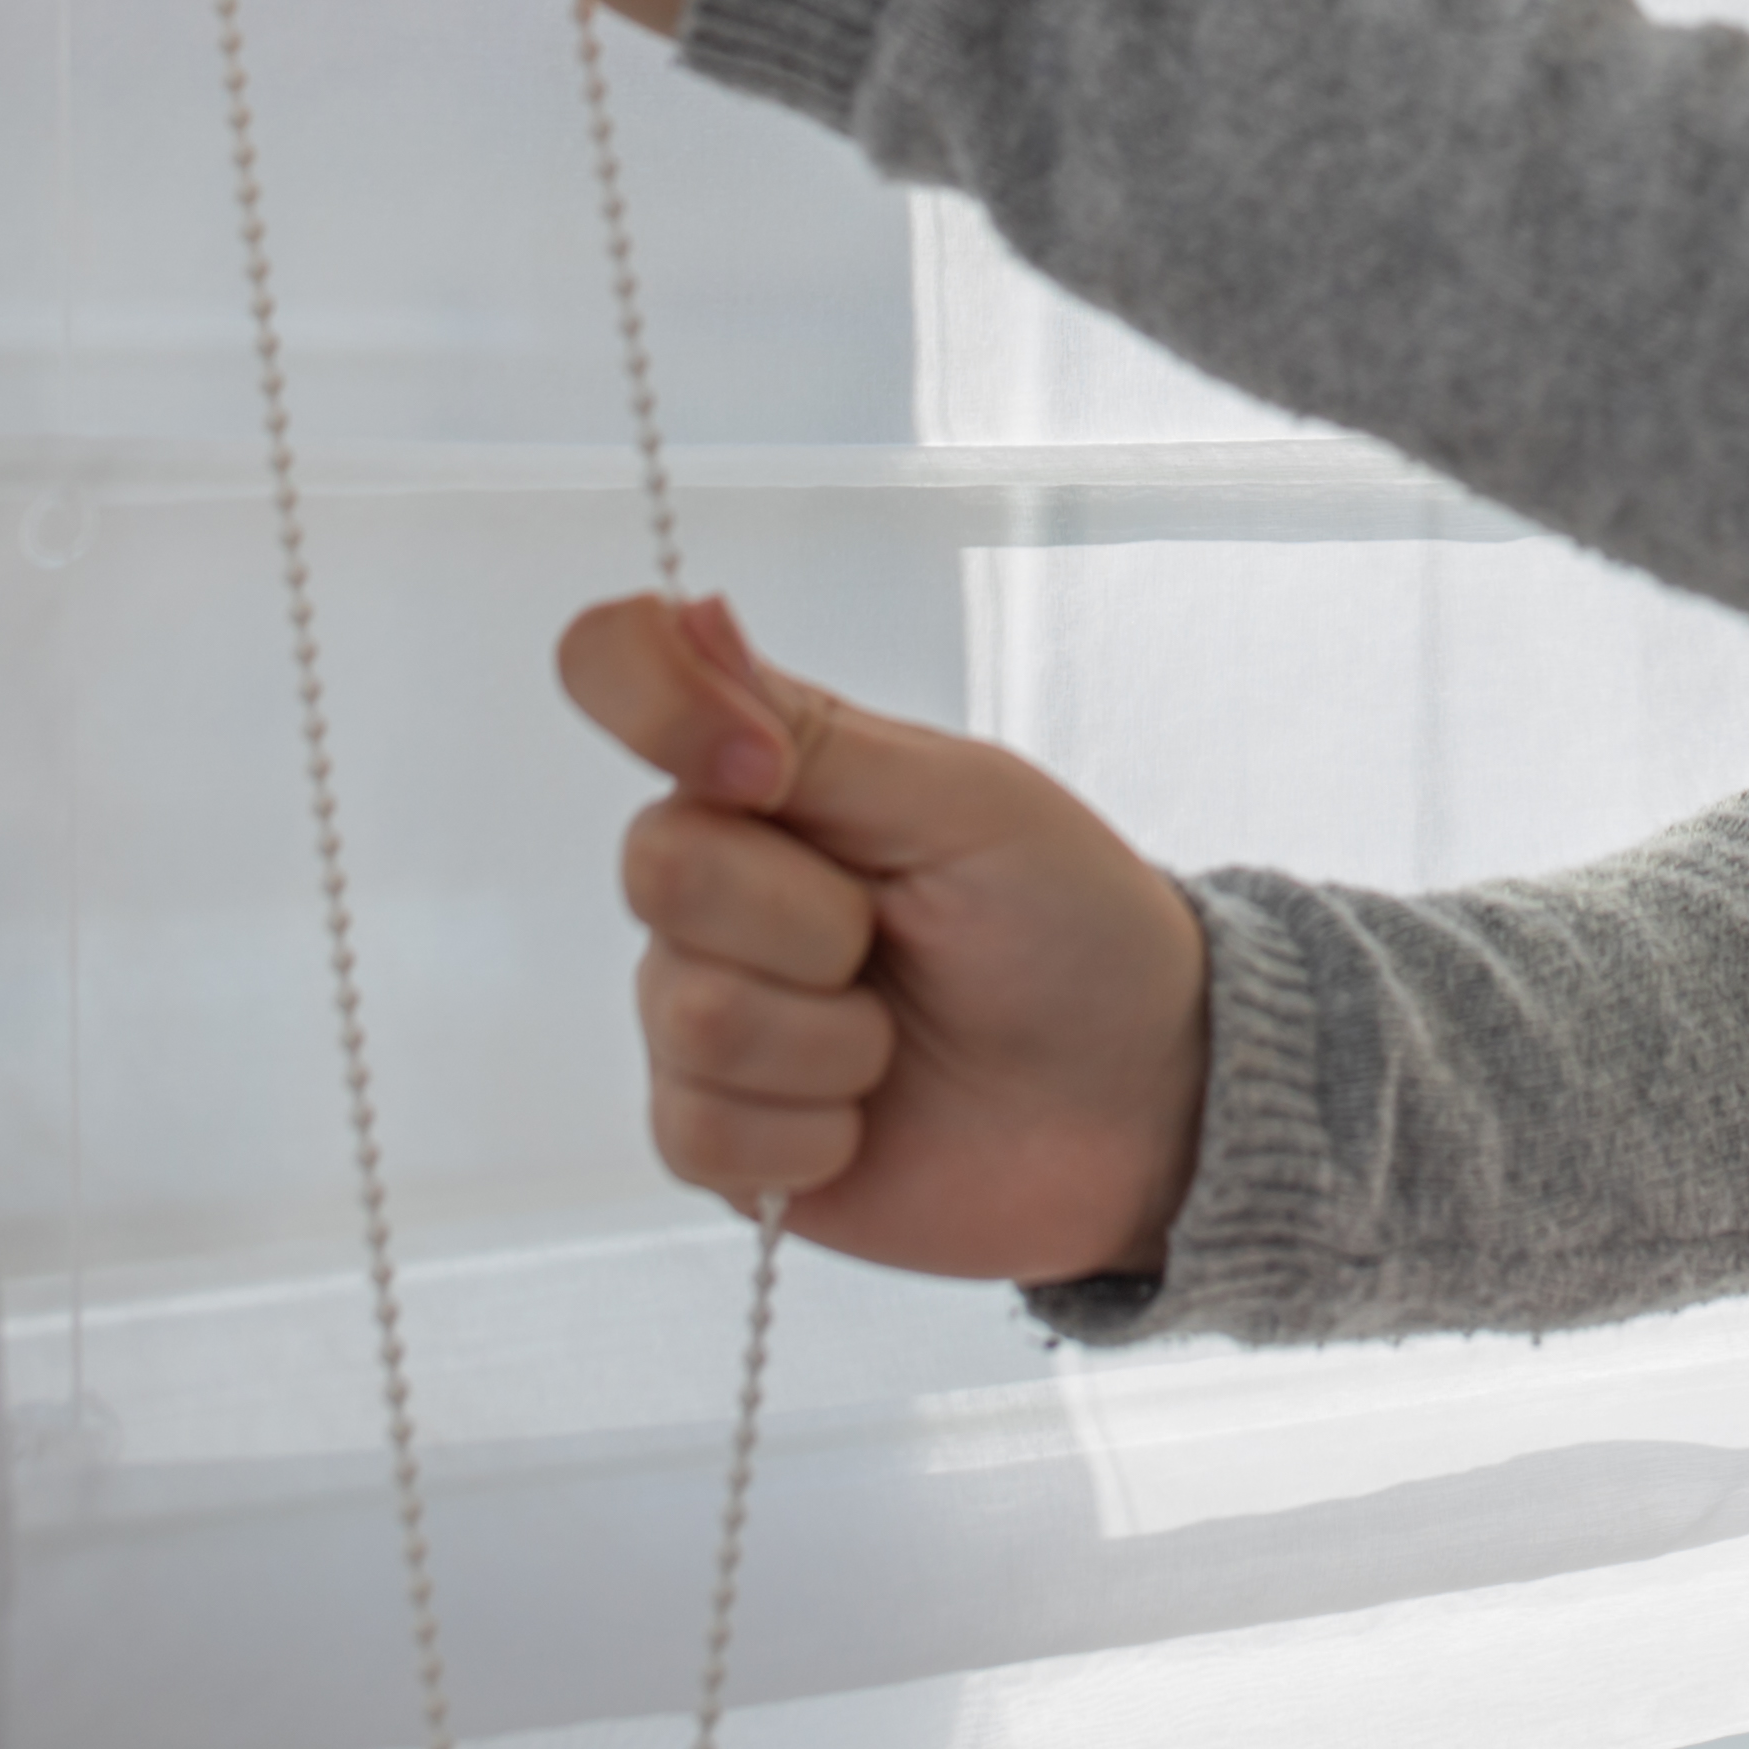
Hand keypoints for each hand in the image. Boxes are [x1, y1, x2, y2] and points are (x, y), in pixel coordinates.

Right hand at [558, 588, 1214, 1284]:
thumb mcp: (964, 805)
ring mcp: (701, 1005)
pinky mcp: (712, 1133)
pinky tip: (870, 1116)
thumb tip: (691, 614)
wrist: (1132, 1102)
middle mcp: (711, 878)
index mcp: (763, 768)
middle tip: (897, 935)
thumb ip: (813, 733)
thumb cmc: (1068, 929)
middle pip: (656, 866)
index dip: (655, 704)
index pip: (616, 666)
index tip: (763, 772)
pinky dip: (814, 1134)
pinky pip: (700, 1131)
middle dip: (814, 920)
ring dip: (834, 1039)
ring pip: (687, 1012)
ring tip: (899, 1036)